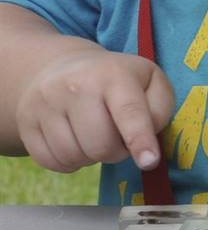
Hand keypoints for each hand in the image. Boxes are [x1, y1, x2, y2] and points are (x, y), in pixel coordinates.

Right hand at [16, 48, 173, 174]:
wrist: (64, 68)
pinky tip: (76, 143)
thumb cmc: (118, 81)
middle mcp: (74, 86)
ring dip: (92, 157)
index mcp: (113, 74)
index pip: (129, 112)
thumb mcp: (151, 82)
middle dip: (117, 152)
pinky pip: (50, 161)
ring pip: (74, 157)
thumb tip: (147, 141)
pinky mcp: (26, 122)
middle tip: (119, 137)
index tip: (149, 161)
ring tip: (96, 136)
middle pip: (101, 145)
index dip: (140, 140)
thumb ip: (160, 109)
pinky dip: (68, 162)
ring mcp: (45, 103)